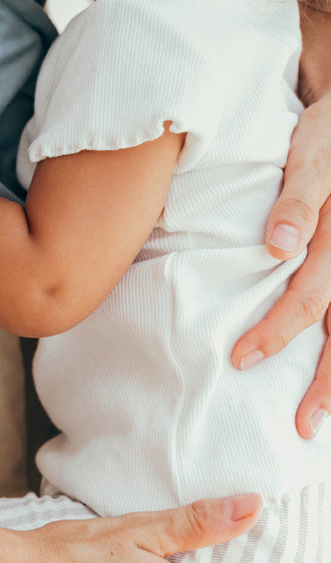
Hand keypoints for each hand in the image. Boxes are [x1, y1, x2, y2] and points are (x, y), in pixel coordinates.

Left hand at [232, 93, 330, 435]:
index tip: (241, 360)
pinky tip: (330, 382)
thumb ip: (299, 200)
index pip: (309, 298)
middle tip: (300, 426)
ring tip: (320, 421)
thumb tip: (278, 248)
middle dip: (324, 384)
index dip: (277, 332)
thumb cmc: (325, 136)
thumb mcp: (311, 155)